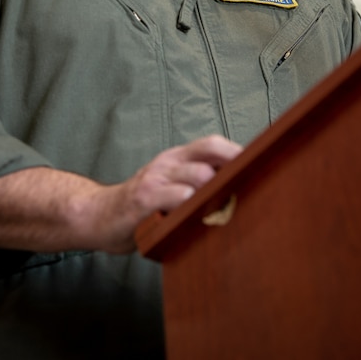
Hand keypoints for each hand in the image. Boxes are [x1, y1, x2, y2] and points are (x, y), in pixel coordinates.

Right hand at [85, 134, 242, 253]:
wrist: (98, 215)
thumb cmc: (143, 205)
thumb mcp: (170, 186)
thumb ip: (196, 184)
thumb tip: (238, 187)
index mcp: (177, 158)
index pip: (213, 144)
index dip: (237, 152)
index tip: (261, 166)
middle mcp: (168, 162)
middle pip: (210, 153)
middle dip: (234, 169)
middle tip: (253, 187)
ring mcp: (155, 178)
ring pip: (198, 175)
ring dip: (217, 190)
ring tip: (231, 205)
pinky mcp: (144, 199)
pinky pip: (173, 197)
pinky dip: (190, 204)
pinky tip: (199, 216)